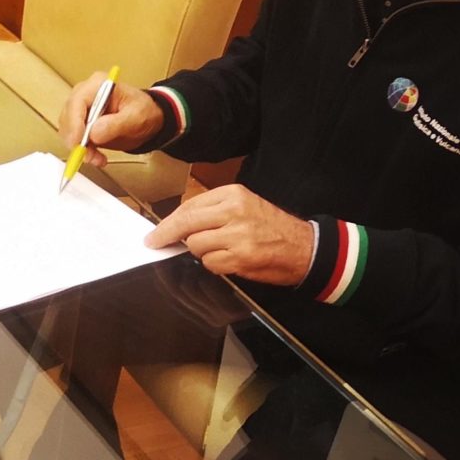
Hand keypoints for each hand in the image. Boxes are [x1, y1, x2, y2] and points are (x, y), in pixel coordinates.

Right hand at [60, 71, 163, 166]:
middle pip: (68, 117)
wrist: (147, 119)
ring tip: (97, 158)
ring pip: (68, 130)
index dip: (74, 123)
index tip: (79, 141)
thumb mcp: (136, 117)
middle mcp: (85, 95)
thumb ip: (116, 124)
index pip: (77, 101)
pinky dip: (83, 151)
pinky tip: (97, 157)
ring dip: (79, 148)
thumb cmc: (144, 111)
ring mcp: (81, 109)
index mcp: (98, 85)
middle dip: (76, 139)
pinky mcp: (81, 124)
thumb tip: (94, 133)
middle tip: (89, 155)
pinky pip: (73, 139)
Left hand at [144, 184, 313, 286]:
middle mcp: (234, 211)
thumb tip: (178, 222)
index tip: (155, 231)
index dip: (168, 221)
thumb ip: (213, 210)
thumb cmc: (272, 227)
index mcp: (233, 194)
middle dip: (166, 236)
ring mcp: (237, 235)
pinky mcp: (240, 257)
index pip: (189, 206)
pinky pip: (210, 263)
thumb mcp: (245, 205)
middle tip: (154, 243)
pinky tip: (230, 260)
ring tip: (221, 249)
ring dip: (201, 252)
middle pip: (186, 223)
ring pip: (195, 245)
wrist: (305, 248)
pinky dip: (214, 265)